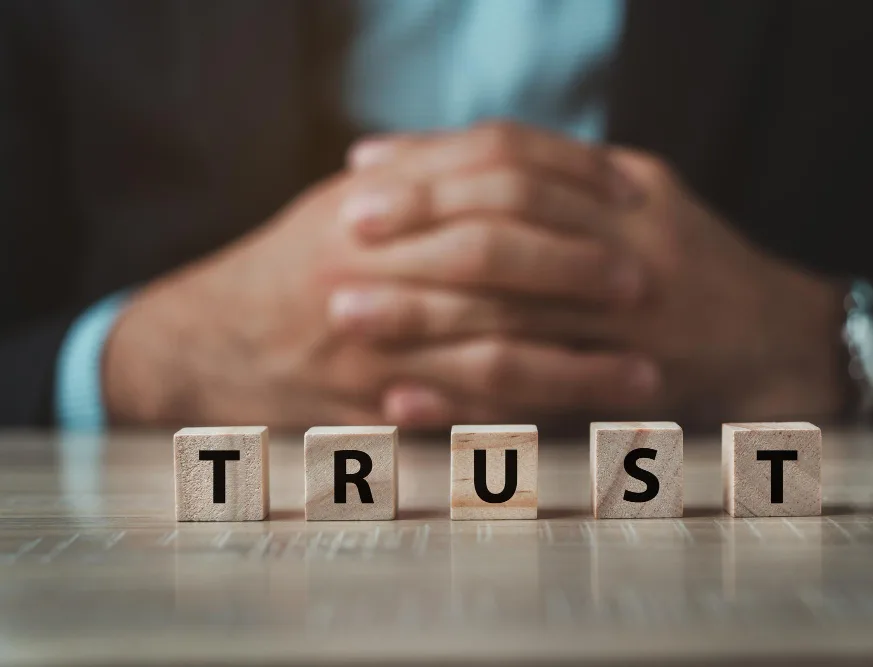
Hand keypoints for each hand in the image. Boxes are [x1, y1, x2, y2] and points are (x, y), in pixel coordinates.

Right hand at [102, 123, 660, 427]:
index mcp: (372, 208)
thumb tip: (510, 158)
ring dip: (578, 368)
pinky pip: (465, 421)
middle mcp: (372, 273)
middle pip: (499, 262)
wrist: (207, 345)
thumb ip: (420, 176)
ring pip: (494, 354)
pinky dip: (529, 422)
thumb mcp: (343, 204)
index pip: (489, 175)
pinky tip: (581, 425)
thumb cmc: (287, 267)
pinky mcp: (370, 409)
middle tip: (649, 288)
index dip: (568, 184)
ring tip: (644, 377)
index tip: (627, 203)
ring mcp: (372, 348)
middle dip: (582, 275)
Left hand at [346, 124, 848, 423]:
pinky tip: (402, 397)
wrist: (784, 347)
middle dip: (417, 224)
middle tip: (341, 230)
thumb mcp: (650, 198)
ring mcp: (628, 320)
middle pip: (503, 224)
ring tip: (348, 310)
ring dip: (422, 311)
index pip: (516, 155)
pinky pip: (528, 394)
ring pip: (508, 311)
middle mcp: (629, 244)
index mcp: (627, 190)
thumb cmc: (703, 269)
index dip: (434, 157)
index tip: (365, 166)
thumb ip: (574, 179)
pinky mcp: (623, 388)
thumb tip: (478, 158)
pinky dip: (460, 395)